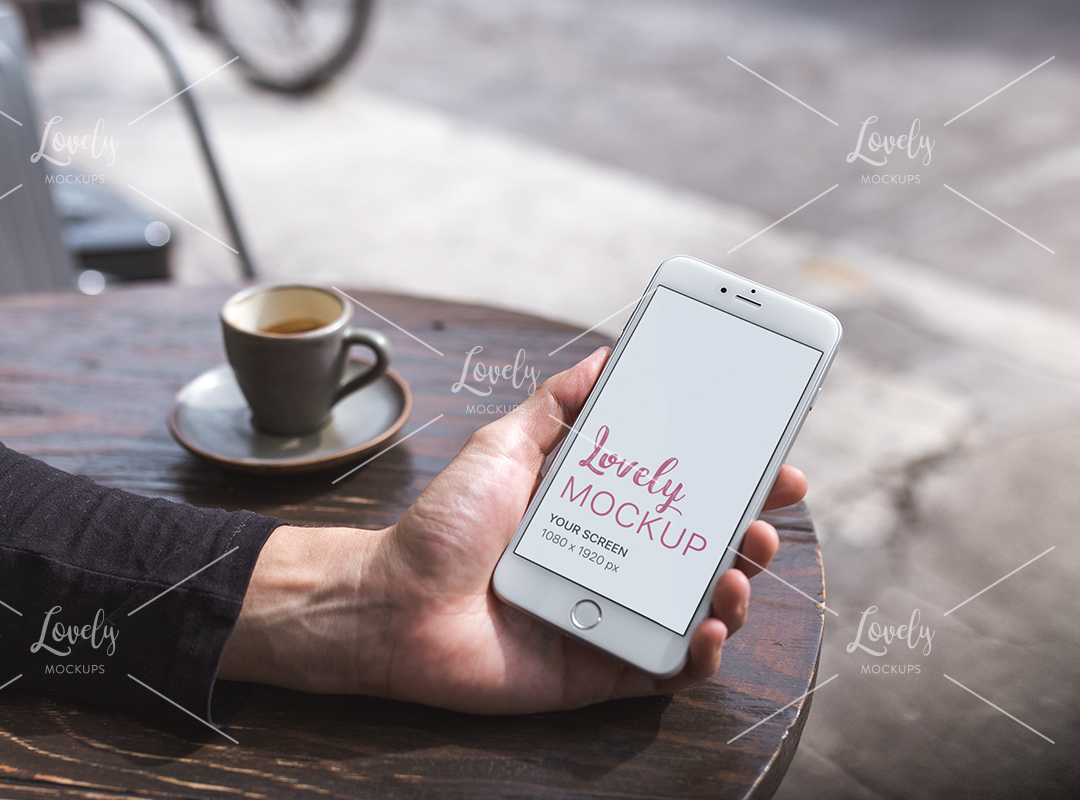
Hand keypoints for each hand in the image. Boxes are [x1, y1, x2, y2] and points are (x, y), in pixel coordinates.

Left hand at [219, 347, 806, 713]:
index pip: (680, 494)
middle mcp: (612, 563)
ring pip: (697, 609)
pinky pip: (667, 670)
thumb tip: (605, 356)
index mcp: (597, 512)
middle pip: (701, 551)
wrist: (392, 603)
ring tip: (737, 570)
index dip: (730, 480)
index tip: (771, 460)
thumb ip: (556, 405)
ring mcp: (611, 616)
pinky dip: (699, 656)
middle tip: (764, 520)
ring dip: (734, 591)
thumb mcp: (503, 447)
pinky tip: (708, 630)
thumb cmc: (443, 527)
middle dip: (747, 534)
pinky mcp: (601, 669)